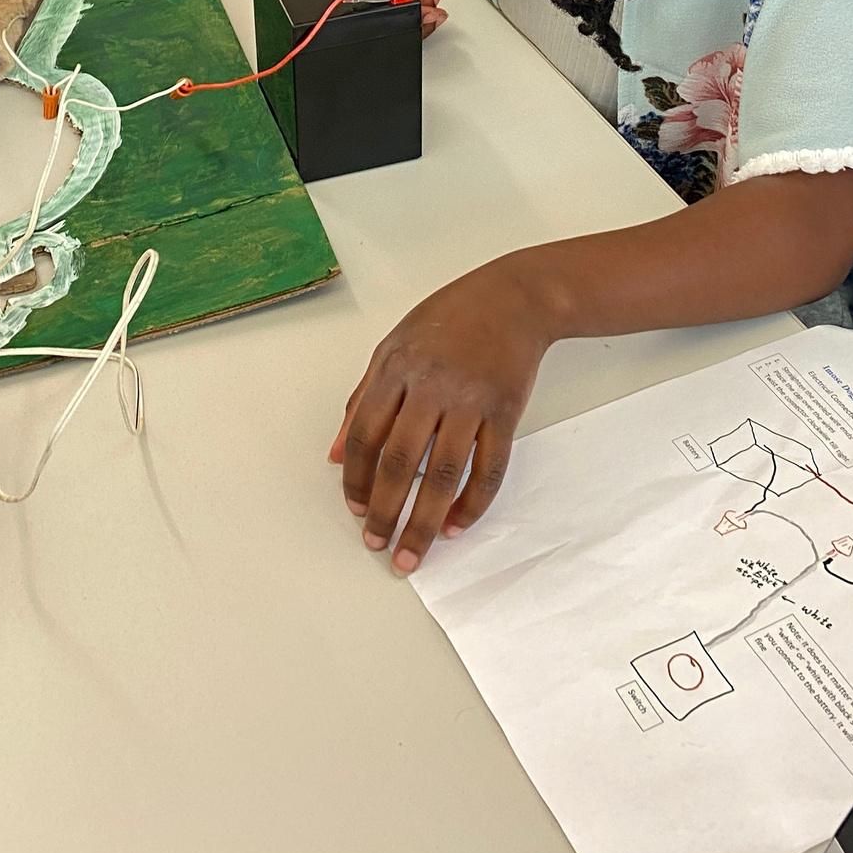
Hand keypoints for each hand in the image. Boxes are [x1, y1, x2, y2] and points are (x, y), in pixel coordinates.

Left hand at [329, 262, 548, 573]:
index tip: (356, 510)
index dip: (357, 479)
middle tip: (377, 546)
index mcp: (397, 367)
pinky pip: (488, 468)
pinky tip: (457, 526)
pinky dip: (473, 504)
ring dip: (425, 522)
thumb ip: (363, 399)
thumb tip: (338, 456)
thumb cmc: (450, 318)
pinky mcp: (505, 411)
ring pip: (444, 473)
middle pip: (400, 461)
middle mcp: (432, 385)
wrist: (515, 298)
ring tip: (412, 554)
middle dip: (386, 512)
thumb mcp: (394, 346)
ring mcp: (471, 399)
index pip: (367, 435)